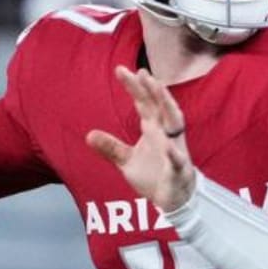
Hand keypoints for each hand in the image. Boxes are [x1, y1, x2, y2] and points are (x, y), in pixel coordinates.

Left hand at [86, 66, 195, 212]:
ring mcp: (174, 150)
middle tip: (142, 72)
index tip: (121, 69)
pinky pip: (178, 161)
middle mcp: (166, 135)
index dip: (134, 87)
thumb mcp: (127, 161)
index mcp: (154, 129)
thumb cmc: (154, 175)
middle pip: (160, 107)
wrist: (173, 198)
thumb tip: (89, 135)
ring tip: (160, 92)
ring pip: (175, 124)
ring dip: (168, 107)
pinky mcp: (179, 170)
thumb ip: (111, 147)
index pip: (144, 104)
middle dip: (153, 90)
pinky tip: (169, 149)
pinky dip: (174, 155)